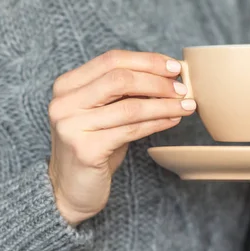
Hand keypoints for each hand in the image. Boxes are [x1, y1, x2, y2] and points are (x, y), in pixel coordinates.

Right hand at [48, 50, 195, 224]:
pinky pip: (131, 130)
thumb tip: (167, 76)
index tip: (173, 67)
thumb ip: (123, 94)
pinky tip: (172, 120)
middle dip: (157, 81)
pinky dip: (157, 123)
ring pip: (129, 106)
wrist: (69, 190)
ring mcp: (71, 126)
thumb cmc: (92, 149)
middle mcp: (63, 103)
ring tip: (186, 105)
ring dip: (164, 104)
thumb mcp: (103, 114)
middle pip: (120, 78)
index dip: (146, 60)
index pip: (111, 60)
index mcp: (66, 86)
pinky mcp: (86, 150)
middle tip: (182, 88)